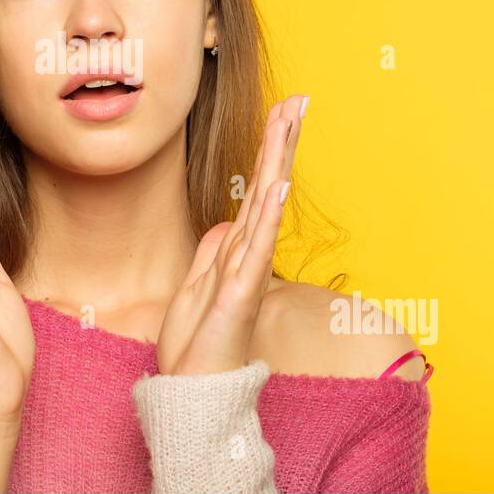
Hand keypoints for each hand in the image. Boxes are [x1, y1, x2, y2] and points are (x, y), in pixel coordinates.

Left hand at [154, 93, 307, 376]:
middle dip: (281, 141)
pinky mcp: (239, 295)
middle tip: (298, 98)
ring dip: (278, 162)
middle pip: (269, 186)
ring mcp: (247, 273)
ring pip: (266, 206)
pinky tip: (278, 185)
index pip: (257, 188)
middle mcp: (249, 255)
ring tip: (291, 122)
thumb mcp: (195, 288)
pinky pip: (254, 249)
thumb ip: (213, 254)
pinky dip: (267, 216)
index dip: (270, 149)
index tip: (283, 109)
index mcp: (237, 251)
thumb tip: (225, 222)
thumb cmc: (197, 348)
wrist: (194, 394)